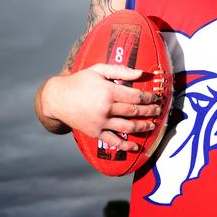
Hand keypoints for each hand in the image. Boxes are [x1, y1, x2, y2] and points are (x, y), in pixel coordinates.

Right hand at [42, 64, 161, 150]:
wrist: (57, 98)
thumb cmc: (80, 81)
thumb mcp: (99, 70)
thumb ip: (121, 71)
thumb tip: (142, 73)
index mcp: (108, 91)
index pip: (136, 96)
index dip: (149, 97)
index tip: (156, 97)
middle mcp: (106, 108)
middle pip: (134, 111)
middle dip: (150, 111)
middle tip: (158, 110)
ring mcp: (101, 122)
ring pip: (128, 127)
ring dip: (143, 127)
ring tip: (152, 125)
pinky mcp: (95, 132)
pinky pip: (113, 141)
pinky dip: (126, 145)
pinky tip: (136, 146)